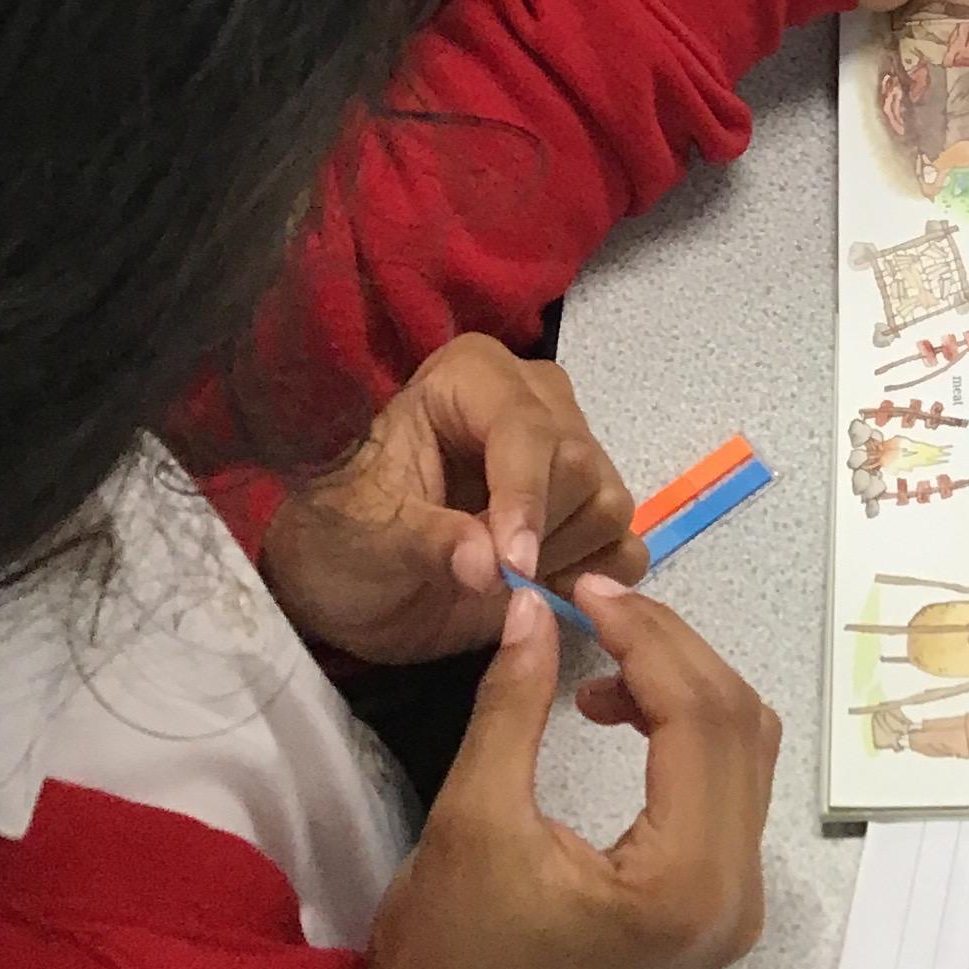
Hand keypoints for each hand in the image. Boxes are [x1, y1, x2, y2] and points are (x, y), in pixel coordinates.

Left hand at [260, 339, 645, 665]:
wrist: (349, 584)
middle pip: (578, 464)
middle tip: (484, 576)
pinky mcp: (588, 512)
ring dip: (560, 558)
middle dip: (535, 533)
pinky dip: (591, 577)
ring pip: (608, 505)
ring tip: (500, 580)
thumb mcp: (365, 537)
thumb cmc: (343, 538)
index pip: (525, 429)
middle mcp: (535, 401)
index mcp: (472, 378)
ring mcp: (570, 454)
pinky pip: (624, 546)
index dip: (523, 498)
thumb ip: (428, 541)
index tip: (509, 568)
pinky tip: (540, 590)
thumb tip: (489, 565)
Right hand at [349, 579, 780, 968]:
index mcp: (686, 883)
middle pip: (737, 725)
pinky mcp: (714, 905)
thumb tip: (535, 607)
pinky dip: (685, 729)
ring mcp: (733, 905)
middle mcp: (734, 895)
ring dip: (681, 685)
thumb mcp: (472, 818)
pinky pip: (726, 785)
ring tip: (599, 660)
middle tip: (593, 605)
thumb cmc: (448, 957)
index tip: (585, 590)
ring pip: (742, 749)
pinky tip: (619, 711)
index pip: (701, 718)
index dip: (648, 636)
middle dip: (669, 649)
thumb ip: (515, 703)